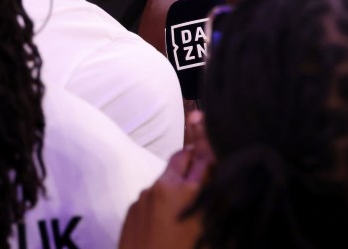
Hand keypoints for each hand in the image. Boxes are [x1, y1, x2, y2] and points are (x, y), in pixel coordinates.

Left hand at [118, 131, 212, 248]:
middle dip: (190, 156)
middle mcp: (165, 187)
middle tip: (198, 160)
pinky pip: (150, 196)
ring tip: (182, 203)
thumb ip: (214, 202)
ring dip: (174, 183)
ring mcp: (145, 196)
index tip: (200, 118)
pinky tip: (166, 218)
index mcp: (189, 192)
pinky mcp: (132, 208)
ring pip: (165, 178)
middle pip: (180, 157)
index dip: (205, 140)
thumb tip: (215, 184)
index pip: (202, 158)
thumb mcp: (207, 228)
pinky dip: (159, 200)